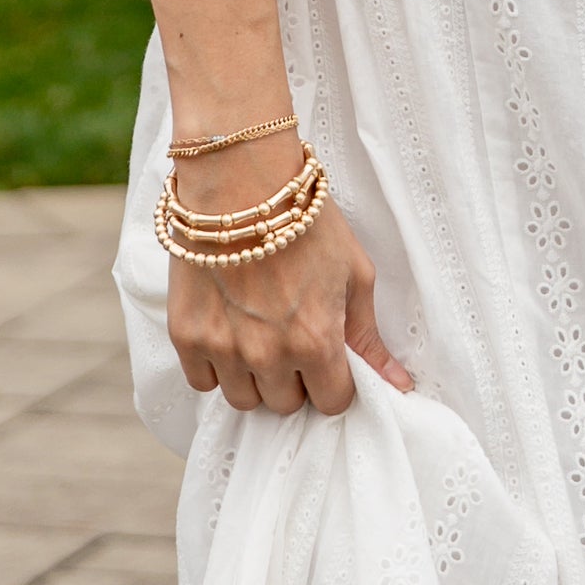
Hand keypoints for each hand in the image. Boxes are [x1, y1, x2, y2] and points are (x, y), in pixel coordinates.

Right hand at [167, 175, 413, 416]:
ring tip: (258, 335)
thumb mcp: (354, 274)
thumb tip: (398, 385)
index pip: (332, 401)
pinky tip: (228, 333)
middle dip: (296, 379)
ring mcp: (223, 348)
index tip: (329, 359)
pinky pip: (203, 381)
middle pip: (287, 404)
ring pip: (244, 400)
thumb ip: (369, 337)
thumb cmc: (306, 220)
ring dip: (256, 378)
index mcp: (316, 341)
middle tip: (291, 338)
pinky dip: (216, 367)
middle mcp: (269, 355)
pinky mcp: (186, 335)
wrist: (239, 179)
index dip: (334, 382)